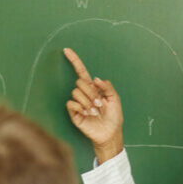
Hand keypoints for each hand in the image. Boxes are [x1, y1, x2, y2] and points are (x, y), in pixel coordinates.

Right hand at [63, 48, 123, 162]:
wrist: (110, 133)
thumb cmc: (113, 117)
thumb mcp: (115, 99)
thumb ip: (107, 87)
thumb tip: (95, 79)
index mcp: (93, 88)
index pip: (81, 72)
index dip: (74, 61)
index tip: (67, 50)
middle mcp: (84, 94)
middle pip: (80, 82)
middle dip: (91, 93)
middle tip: (99, 104)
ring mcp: (78, 103)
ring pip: (76, 93)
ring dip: (88, 102)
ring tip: (95, 112)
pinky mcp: (74, 113)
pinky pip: (71, 103)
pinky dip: (81, 108)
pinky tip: (87, 114)